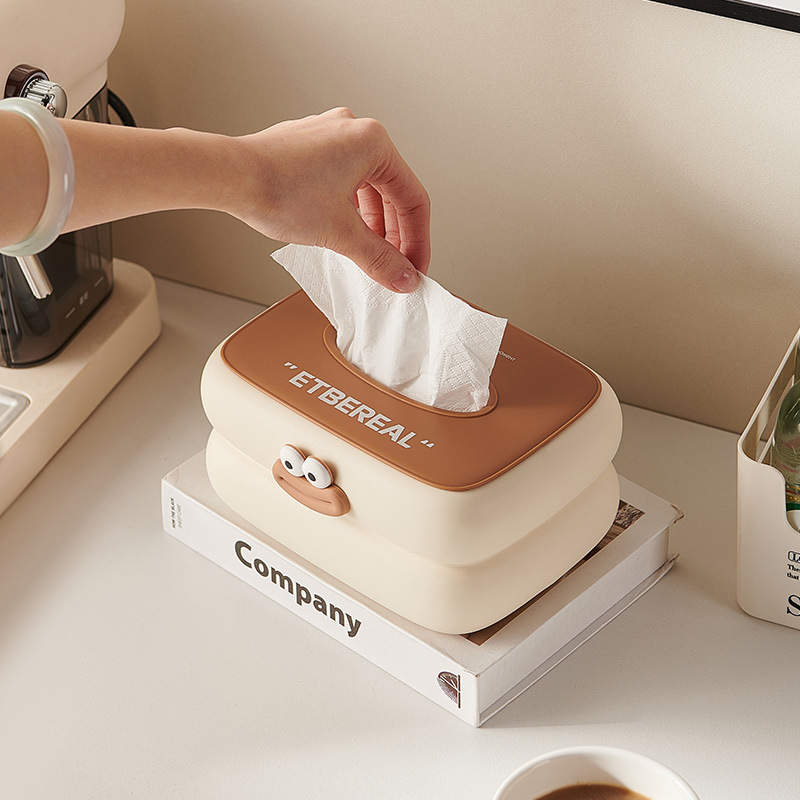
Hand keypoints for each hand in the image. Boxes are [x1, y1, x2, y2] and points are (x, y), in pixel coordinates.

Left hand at [228, 108, 430, 291]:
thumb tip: (403, 276)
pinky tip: (342, 235)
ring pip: (366, 189)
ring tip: (367, 256)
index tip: (414, 267)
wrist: (228, 177)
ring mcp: (328, 138)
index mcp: (373, 142)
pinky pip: (342, 183)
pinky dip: (348, 212)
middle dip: (393, 236)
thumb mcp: (340, 233)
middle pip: (390, 193)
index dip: (418, 241)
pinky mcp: (307, 149)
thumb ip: (379, 259)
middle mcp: (353, 132)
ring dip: (371, 227)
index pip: (413, 199)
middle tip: (393, 267)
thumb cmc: (277, 189)